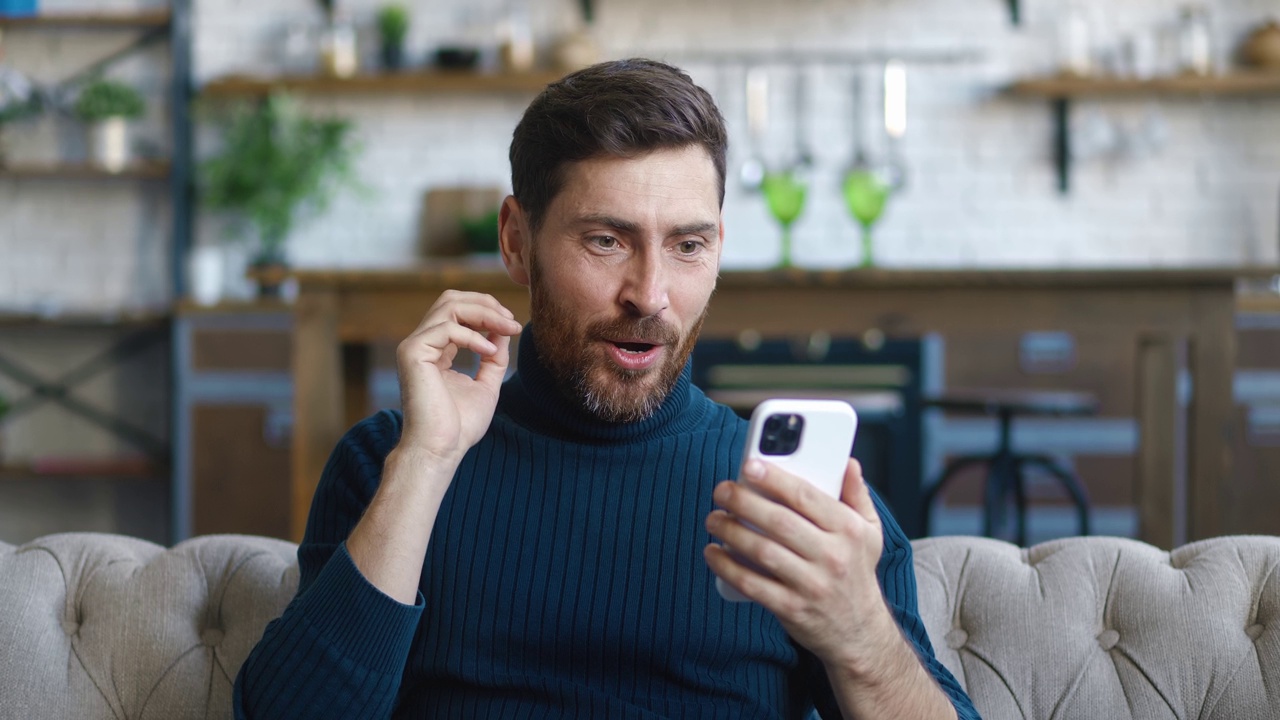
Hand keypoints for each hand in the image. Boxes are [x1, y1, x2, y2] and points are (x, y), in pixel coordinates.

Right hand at [396, 290, 521, 463]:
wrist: (440, 450)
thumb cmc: (460, 426)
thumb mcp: (486, 385)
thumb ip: (493, 357)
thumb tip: (504, 330)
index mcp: (436, 350)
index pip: (458, 312)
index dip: (488, 311)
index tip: (513, 325)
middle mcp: (422, 344)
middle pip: (451, 299)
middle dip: (486, 303)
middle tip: (511, 319)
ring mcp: (414, 346)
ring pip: (449, 306)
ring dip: (485, 313)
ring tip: (508, 328)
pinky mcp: (412, 352)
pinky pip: (446, 328)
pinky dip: (473, 336)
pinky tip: (490, 350)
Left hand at [704, 458, 892, 666]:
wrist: (859, 632)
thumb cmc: (856, 573)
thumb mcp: (870, 533)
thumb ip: (857, 496)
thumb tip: (848, 464)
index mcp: (849, 531)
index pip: (807, 496)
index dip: (775, 479)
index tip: (749, 466)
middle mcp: (832, 556)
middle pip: (779, 521)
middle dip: (743, 501)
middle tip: (722, 491)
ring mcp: (811, 584)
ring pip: (762, 551)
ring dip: (731, 532)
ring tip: (714, 519)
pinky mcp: (792, 608)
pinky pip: (752, 584)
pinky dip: (728, 567)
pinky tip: (713, 552)